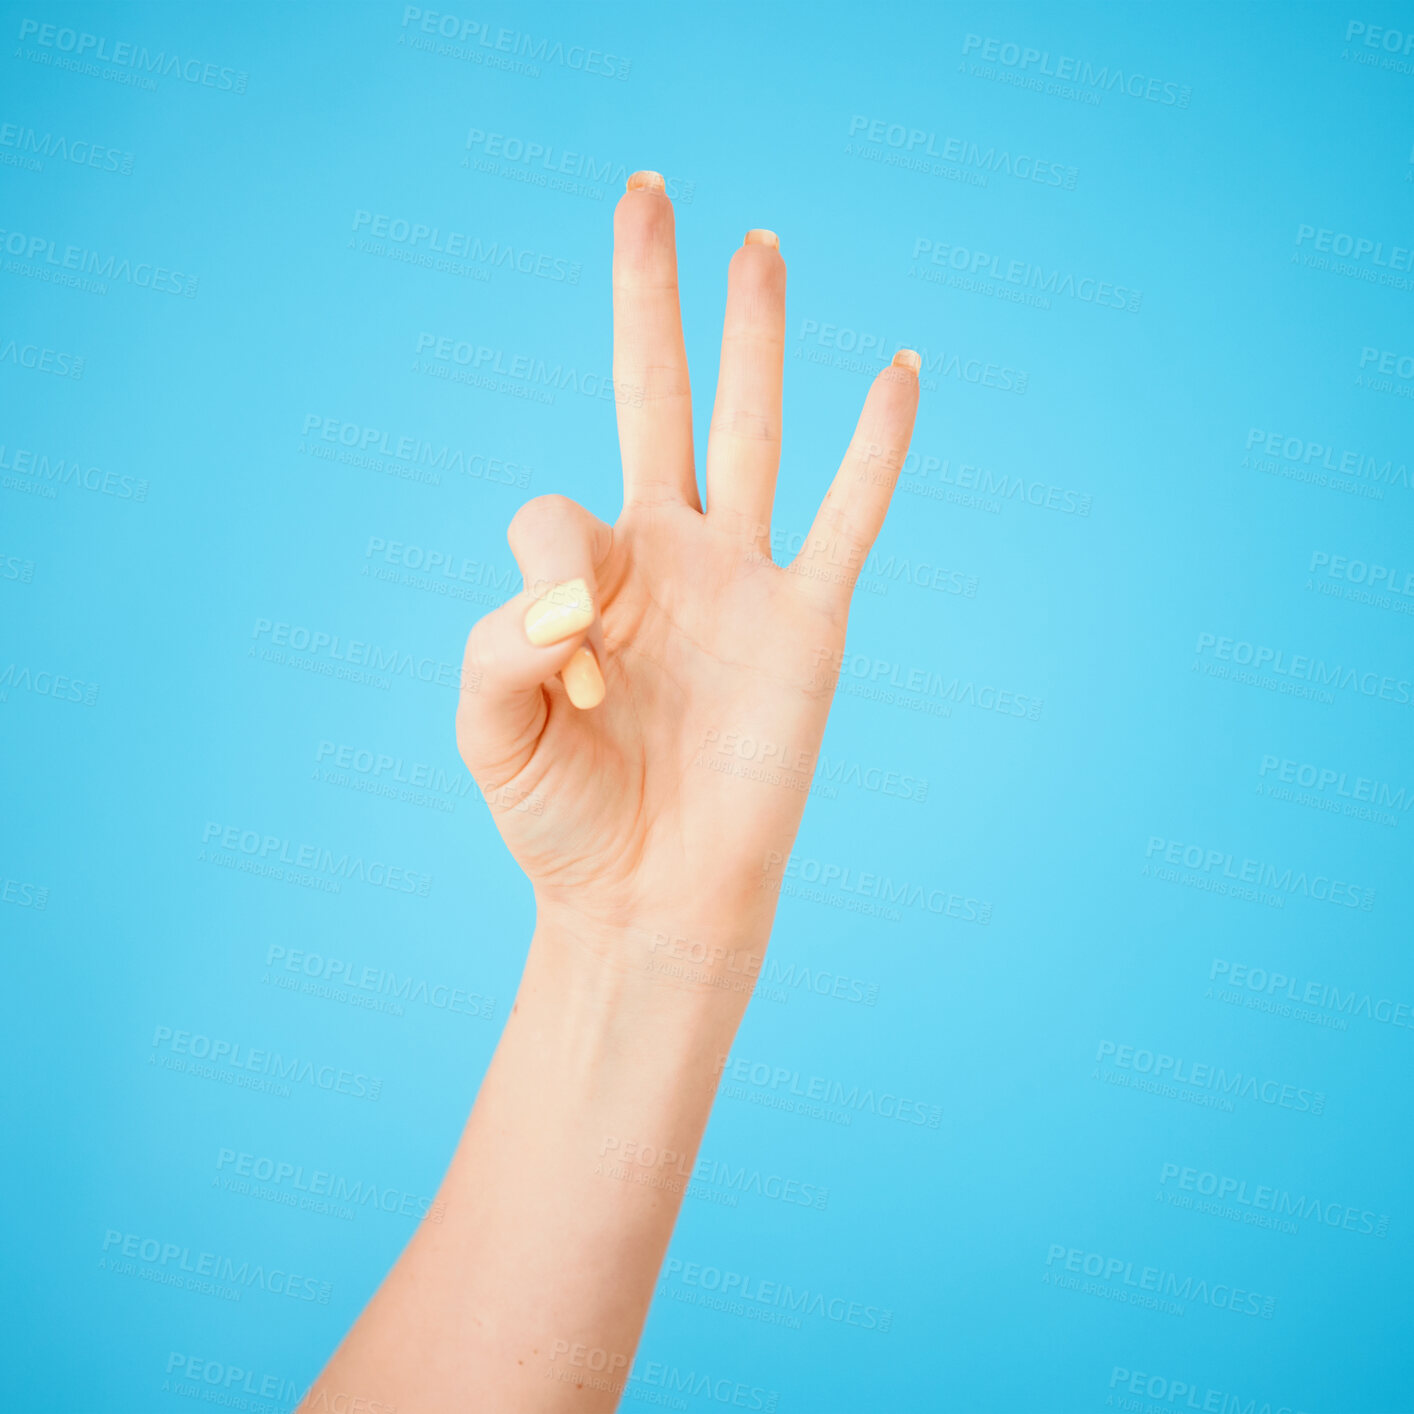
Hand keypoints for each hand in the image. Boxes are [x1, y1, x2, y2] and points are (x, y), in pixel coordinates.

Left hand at [455, 172, 919, 963]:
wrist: (653, 899)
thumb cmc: (567, 820)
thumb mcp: (489, 729)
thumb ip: (494, 643)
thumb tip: (569, 598)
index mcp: (585, 579)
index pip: (553, 515)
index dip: (550, 590)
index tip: (573, 677)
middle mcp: (667, 558)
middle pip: (658, 397)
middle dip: (650, 299)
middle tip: (646, 191)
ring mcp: (743, 581)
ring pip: (754, 431)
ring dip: (754, 338)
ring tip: (756, 245)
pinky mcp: (808, 623)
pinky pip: (850, 518)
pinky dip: (878, 448)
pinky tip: (900, 368)